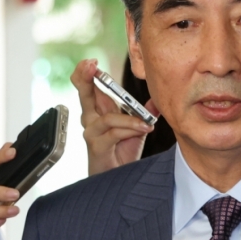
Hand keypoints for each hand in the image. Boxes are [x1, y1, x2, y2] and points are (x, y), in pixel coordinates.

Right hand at [70, 59, 158, 175]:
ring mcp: (92, 133)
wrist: (118, 177)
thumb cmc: (122, 151)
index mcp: (99, 110)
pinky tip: (143, 129)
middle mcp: (91, 119)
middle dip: (85, 78)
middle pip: (84, 94)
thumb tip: (156, 100)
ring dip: (129, 119)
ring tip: (146, 123)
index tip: (92, 62)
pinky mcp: (97, 147)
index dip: (86, 74)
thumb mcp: (137, 127)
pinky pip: (113, 133)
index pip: (88, 88)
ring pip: (107, 118)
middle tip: (91, 66)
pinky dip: (130, 129)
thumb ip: (144, 112)